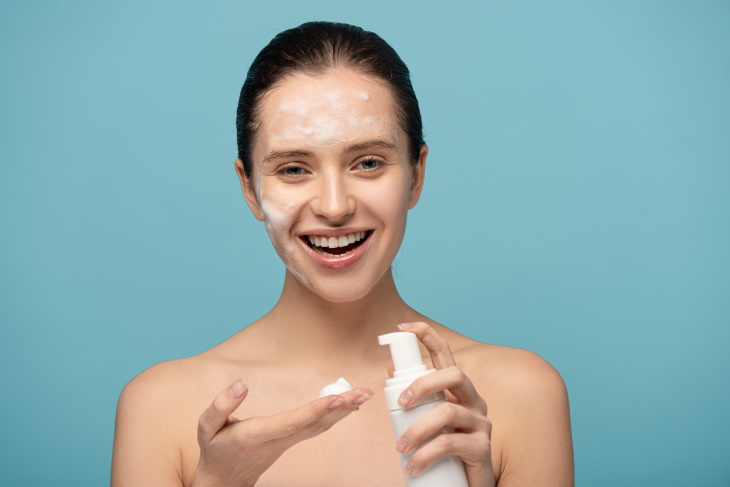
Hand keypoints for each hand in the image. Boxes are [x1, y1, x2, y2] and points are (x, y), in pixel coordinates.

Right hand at [193, 380, 372, 486]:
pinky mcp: (292, 440)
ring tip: (363, 395)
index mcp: (258, 434)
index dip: (317, 409)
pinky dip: (335, 415)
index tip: (337, 398)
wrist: (223, 479)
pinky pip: (318, 427)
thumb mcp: (206, 427)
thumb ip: (221, 405)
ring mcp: (288, 442)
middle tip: (364, 392)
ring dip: (344, 410)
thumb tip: (241, 384)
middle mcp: (279, 439)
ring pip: (321, 426)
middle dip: (341, 407)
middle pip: (315, 423)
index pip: (293, 421)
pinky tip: (348, 405)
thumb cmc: (215, 450)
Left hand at [394, 322, 493, 486]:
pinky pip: (449, 444)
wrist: (465, 485)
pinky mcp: (482, 447)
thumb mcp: (425, 418)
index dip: (425, 334)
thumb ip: (412, 396)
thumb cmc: (442, 448)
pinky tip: (413, 466)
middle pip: (454, 374)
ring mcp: (480, 422)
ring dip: (417, 429)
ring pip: (448, 411)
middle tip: (399, 403)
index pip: (445, 352)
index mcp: (457, 389)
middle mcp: (473, 400)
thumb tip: (391, 367)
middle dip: (423, 383)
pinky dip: (425, 455)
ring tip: (400, 448)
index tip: (400, 328)